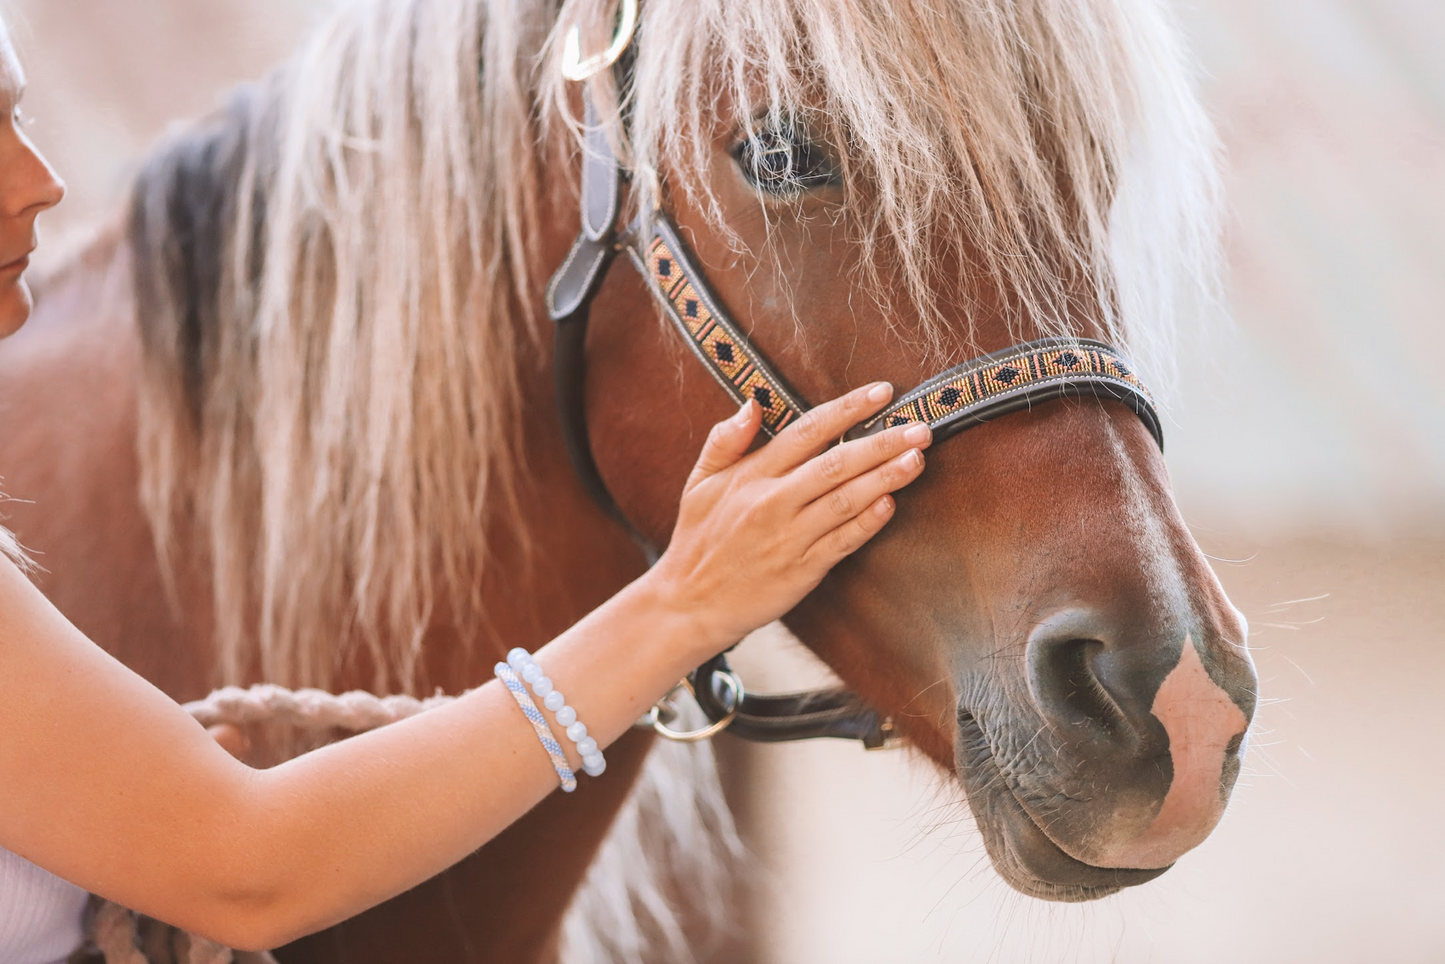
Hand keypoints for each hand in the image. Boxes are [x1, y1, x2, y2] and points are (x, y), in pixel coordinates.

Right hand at [646, 382, 930, 656]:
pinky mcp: (801, 571)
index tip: (882, 393)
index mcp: (751, 476)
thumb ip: (725, 440)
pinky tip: (891, 505)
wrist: (689, 604)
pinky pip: (842, 542)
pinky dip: (868, 523)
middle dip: (882, 443)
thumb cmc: (697, 541)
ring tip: (916, 459)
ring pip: (846, 501)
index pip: (807, 431)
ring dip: (885, 478)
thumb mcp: (698, 483)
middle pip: (836, 464)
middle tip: (920, 428)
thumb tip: (753, 403)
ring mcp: (789, 538)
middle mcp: (772, 503)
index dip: (848, 409)